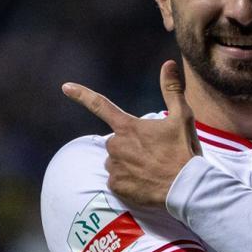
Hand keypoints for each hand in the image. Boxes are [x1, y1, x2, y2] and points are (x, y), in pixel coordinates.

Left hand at [62, 60, 201, 207]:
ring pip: (116, 162)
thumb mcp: (182, 117)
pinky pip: (117, 181)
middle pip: (116, 142)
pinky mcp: (115, 185)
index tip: (66, 87)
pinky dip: (129, 182)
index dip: (81, 94)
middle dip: (130, 146)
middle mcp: (116, 145)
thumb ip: (171, 89)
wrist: (186, 188)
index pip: (100, 105)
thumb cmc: (184, 151)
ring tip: (151, 170)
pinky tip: (145, 183)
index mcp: (128, 126)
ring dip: (129, 164)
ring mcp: (114, 166)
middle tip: (154, 154)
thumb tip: (168, 64)